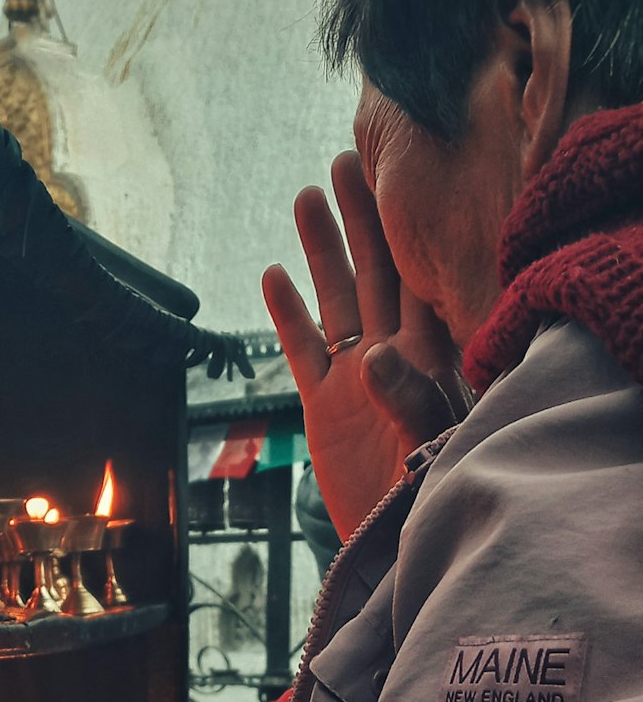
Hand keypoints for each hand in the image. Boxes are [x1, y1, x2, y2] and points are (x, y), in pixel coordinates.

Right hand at [263, 152, 471, 539]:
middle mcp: (389, 354)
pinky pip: (302, 348)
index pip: (415, 278)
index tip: (392, 179)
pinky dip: (288, 314)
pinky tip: (273, 275)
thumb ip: (407, 397)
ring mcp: (352, 375)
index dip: (403, 229)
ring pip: (334, 298)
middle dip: (360, 218)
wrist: (393, 539)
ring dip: (319, 251)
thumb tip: (374, 356)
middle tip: (346, 162)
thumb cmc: (428, 491)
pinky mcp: (322, 402)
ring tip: (307, 199)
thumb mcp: (427, 444)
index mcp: (426, 356)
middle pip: (373, 272)